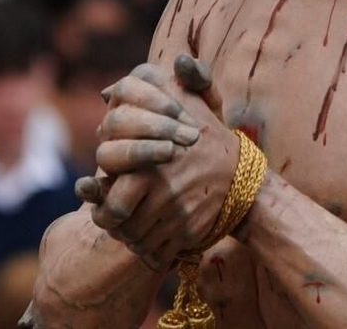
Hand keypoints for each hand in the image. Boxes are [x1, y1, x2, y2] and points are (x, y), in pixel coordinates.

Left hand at [78, 55, 239, 269]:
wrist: (243, 177)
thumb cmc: (206, 138)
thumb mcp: (185, 105)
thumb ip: (150, 92)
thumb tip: (107, 91)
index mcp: (152, 161)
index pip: (110, 198)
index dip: (103, 205)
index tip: (105, 201)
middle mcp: (163, 190)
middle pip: (120, 225)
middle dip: (116, 227)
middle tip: (117, 221)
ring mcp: (178, 215)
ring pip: (137, 242)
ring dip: (132, 240)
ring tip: (134, 229)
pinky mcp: (190, 234)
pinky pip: (156, 254)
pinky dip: (150, 252)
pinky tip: (152, 240)